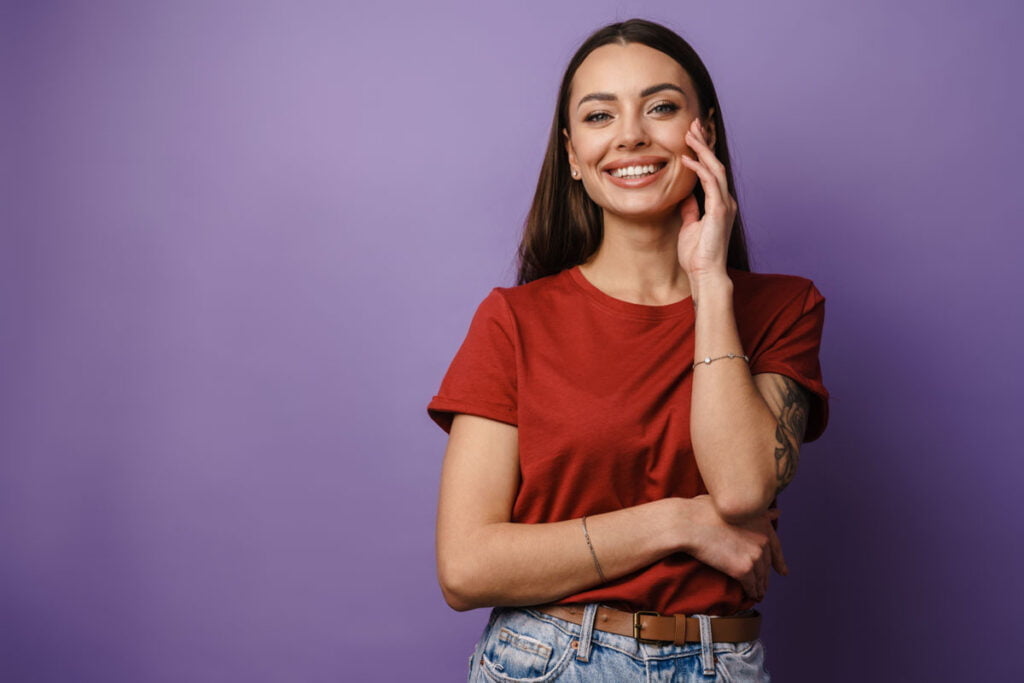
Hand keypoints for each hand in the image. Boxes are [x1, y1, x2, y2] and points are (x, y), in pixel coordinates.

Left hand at [676, 117, 736, 281]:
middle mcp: (725, 201)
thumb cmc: (697, 255)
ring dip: (703, 149)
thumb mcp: (690, 226)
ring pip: (716, 168)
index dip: (703, 152)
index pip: (712, 171)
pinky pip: (711, 183)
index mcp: (719, 203)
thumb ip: (690, 210)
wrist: (705, 273)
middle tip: (694, 124)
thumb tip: (685, 197)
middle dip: (705, 143)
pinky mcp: (719, 211)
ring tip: (691, 133)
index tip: (693, 136)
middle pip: (716, 164)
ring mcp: (724, 205)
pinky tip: (688, 158)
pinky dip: (699, 169)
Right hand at [684, 495, 787, 601]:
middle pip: (767, 563)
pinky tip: (752, 596)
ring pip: (761, 577)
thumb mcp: (732, 506)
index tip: (783, 571)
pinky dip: (752, 592)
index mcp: (761, 522)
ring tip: (759, 594)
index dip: (779, 561)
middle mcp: (762, 539)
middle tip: (764, 585)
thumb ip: (756, 512)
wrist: (689, 523)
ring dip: (760, 586)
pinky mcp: (743, 569)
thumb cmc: (702, 511)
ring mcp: (754, 554)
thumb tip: (777, 511)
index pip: (775, 546)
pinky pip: (751, 585)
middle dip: (766, 575)